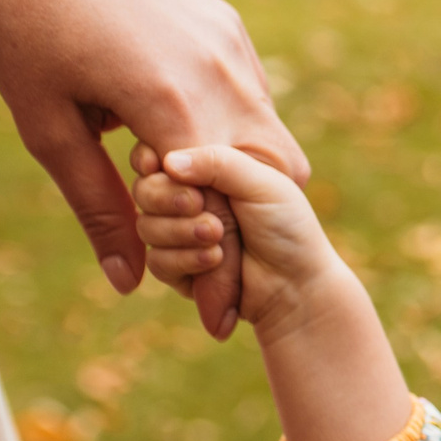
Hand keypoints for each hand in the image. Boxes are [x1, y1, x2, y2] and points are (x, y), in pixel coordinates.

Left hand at [0, 0, 306, 340]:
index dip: (217, 275)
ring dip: (245, 181)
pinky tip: (194, 144)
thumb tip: (130, 280)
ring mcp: (232, 50)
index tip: (214, 320)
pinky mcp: (230, 32)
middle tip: (217, 271)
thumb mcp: (46, 127)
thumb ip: (97, 205)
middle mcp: (218, 77)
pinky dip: (236, 135)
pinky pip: (254, 100)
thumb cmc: (26, 28)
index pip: (214, 210)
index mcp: (169, 104)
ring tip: (204, 206)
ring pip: (271, 141)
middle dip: (245, 234)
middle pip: (266, 182)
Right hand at [130, 143, 338, 336]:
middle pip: (145, 191)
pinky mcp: (178, 270)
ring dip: (180, 232)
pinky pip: (156, 262)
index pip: (158, 156)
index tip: (153, 164)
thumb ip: (217, 163)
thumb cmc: (286, 226)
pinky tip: (214, 259)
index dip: (148, 159)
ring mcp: (180, 236)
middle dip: (167, 197)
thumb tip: (167, 161)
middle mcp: (188, 201)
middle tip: (198, 204)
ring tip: (218, 236)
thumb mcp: (260, 183)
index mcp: (206, 173)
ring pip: (147, 227)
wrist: (296, 284)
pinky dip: (183, 260)